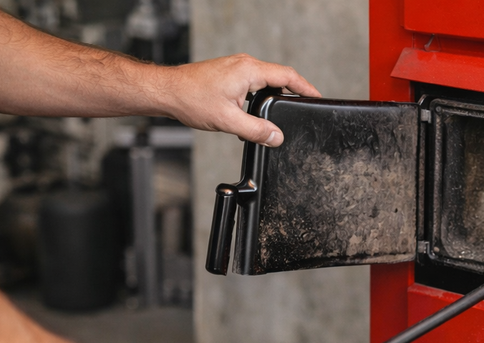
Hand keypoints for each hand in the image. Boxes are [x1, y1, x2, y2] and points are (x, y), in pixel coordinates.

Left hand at [161, 54, 320, 145]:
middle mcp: (244, 64)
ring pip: (265, 79)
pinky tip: (257, 110)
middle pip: (279, 76)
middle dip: (294, 91)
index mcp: (249, 70)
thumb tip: (276, 137)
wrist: (167, 92)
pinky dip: (261, 94)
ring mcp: (235, 67)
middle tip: (304, 105)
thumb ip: (256, 130)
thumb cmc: (191, 99)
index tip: (317, 98)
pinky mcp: (228, 73)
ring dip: (276, 93)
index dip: (306, 88)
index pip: (288, 76)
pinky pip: (252, 81)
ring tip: (284, 110)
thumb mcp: (228, 121)